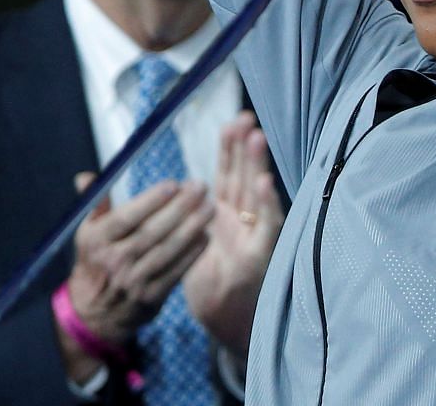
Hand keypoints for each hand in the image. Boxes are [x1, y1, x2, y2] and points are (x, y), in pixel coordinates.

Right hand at [58, 173, 210, 366]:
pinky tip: (205, 235)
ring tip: (210, 207)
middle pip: (151, 231)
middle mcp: (114, 261)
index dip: (151, 200)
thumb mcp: (87, 231)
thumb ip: (94, 201)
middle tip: (201, 187)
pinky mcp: (150, 298)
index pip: (126, 218)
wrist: (94, 312)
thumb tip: (87, 175)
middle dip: (180, 207)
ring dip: (192, 227)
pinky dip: (192, 254)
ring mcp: (133, 281)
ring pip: (167, 250)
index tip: (174, 183)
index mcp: (97, 241)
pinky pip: (175, 272)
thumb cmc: (96, 260)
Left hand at [183, 112, 282, 358]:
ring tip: (256, 137)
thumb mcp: (189, 241)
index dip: (230, 150)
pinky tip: (265, 183)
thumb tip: (167, 187)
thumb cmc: (208, 280)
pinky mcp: (262, 254)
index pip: (228, 174)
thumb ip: (181, 215)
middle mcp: (243, 219)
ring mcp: (255, 234)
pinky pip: (267, 226)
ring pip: (258, 194)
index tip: (230, 124)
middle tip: (246, 119)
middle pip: (245, 177)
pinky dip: (268, 204)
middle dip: (246, 148)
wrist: (220, 316)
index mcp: (224, 213)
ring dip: (258, 166)